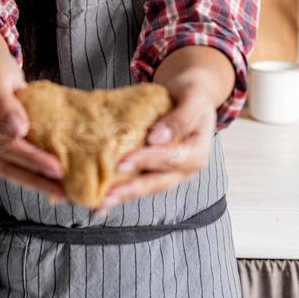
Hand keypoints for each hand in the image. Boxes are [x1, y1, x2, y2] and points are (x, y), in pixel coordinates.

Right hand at [0, 50, 66, 202]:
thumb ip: (4, 101)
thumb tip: (17, 130)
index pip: (5, 145)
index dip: (31, 157)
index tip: (57, 167)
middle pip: (6, 164)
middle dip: (36, 178)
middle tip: (64, 189)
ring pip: (9, 171)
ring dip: (35, 183)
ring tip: (62, 193)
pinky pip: (12, 166)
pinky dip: (31, 176)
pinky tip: (50, 183)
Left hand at [95, 73, 216, 210]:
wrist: (191, 95)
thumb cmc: (192, 94)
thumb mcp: (192, 98)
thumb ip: (180, 118)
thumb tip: (157, 138)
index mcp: (198, 153)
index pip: (172, 159)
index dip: (148, 160)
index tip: (123, 162)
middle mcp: (186, 169)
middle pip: (158, 181)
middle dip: (131, 189)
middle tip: (107, 194)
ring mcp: (171, 172)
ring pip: (147, 187)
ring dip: (124, 195)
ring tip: (100, 203)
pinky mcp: (156, 170)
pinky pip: (140, 181)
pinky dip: (122, 188)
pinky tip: (102, 196)